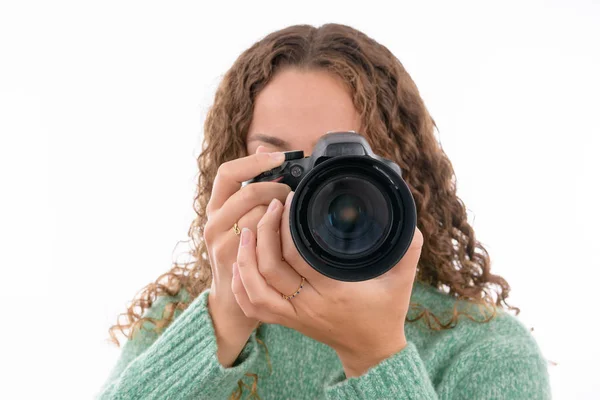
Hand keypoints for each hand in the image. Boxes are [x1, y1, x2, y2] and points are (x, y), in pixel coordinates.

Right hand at [203, 145, 290, 364]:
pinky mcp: (232, 261)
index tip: (280, 157)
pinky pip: (262, 239)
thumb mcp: (242, 218)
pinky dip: (279, 233)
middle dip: (276, 188)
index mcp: (216, 207)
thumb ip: (252, 187)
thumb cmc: (245, 253)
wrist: (233, 302)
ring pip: (257, 214)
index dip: (254, 161)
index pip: (228, 173)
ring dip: (280, 211)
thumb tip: (266, 148)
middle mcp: (213, 222)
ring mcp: (220, 243)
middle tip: (292, 194)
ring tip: (292, 216)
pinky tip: (289, 235)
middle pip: (247, 191)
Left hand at [231, 191, 423, 376]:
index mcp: (335, 291)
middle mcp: (309, 305)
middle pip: (271, 268)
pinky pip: (254, 308)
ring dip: (246, 258)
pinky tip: (239, 265)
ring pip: (255, 290)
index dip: (287, 225)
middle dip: (264, 232)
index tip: (289, 202)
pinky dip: (242, 286)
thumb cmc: (386, 313)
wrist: (372, 350)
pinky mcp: (287, 321)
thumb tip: (409, 221)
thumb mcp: (403, 280)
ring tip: (247, 230)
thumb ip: (407, 249)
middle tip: (269, 207)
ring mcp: (295, 316)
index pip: (298, 254)